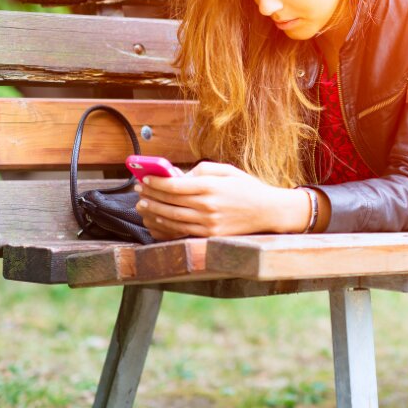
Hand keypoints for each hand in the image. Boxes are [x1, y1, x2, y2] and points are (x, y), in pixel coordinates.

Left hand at [133, 161, 294, 239]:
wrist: (268, 211)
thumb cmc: (247, 188)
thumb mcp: (227, 171)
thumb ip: (202, 171)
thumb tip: (178, 176)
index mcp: (211, 187)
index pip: (175, 185)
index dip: (156, 182)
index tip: (145, 178)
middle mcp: (208, 207)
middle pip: (169, 202)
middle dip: (150, 195)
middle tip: (138, 190)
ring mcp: (208, 224)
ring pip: (171, 219)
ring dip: (153, 212)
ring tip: (143, 205)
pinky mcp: (210, 236)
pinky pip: (181, 232)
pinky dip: (165, 226)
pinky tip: (157, 220)